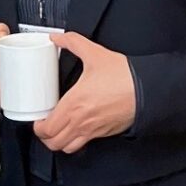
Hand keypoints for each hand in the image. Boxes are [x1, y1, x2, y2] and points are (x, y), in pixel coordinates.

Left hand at [33, 33, 136, 153]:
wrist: (148, 90)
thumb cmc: (124, 76)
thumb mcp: (95, 54)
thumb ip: (73, 43)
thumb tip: (58, 37)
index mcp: (74, 105)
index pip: (46, 128)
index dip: (37, 126)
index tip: (38, 118)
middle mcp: (81, 122)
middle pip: (53, 142)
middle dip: (45, 136)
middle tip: (44, 124)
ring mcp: (93, 131)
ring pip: (66, 148)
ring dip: (59, 141)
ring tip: (58, 130)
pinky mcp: (104, 133)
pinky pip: (83, 145)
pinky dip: (75, 142)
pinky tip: (76, 129)